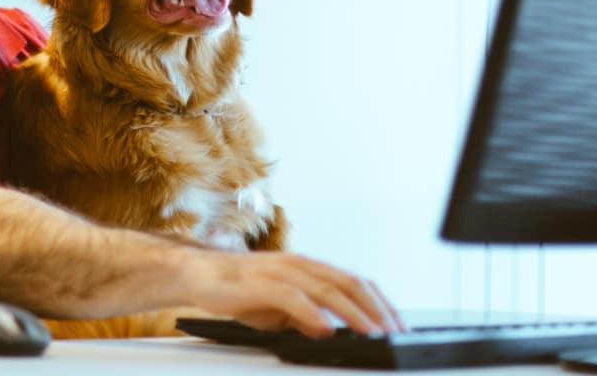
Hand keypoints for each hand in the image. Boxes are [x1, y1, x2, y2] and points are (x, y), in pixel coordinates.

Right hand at [187, 250, 404, 337]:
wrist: (199, 275)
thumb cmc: (241, 290)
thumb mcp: (282, 308)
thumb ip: (306, 315)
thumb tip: (331, 330)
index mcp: (307, 268)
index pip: (352, 281)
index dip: (378, 302)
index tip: (397, 325)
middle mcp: (297, 265)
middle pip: (346, 282)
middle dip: (374, 308)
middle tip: (392, 332)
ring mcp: (278, 271)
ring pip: (324, 287)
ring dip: (351, 311)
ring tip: (370, 331)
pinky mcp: (258, 283)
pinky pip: (290, 296)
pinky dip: (311, 311)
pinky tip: (325, 326)